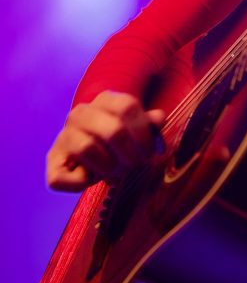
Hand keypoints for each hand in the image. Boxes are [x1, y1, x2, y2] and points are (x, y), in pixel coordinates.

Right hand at [46, 91, 165, 191]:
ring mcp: (64, 135)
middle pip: (114, 130)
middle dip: (130, 155)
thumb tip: (159, 118)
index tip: (150, 152)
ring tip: (114, 172)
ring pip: (88, 148)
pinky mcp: (52, 160)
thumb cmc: (115, 140)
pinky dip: (81, 183)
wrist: (84, 152)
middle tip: (134, 165)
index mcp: (105, 99)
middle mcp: (81, 113)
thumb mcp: (135, 130)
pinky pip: (65, 176)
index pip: (128, 107)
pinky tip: (89, 179)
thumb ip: (148, 124)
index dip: (144, 133)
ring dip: (108, 167)